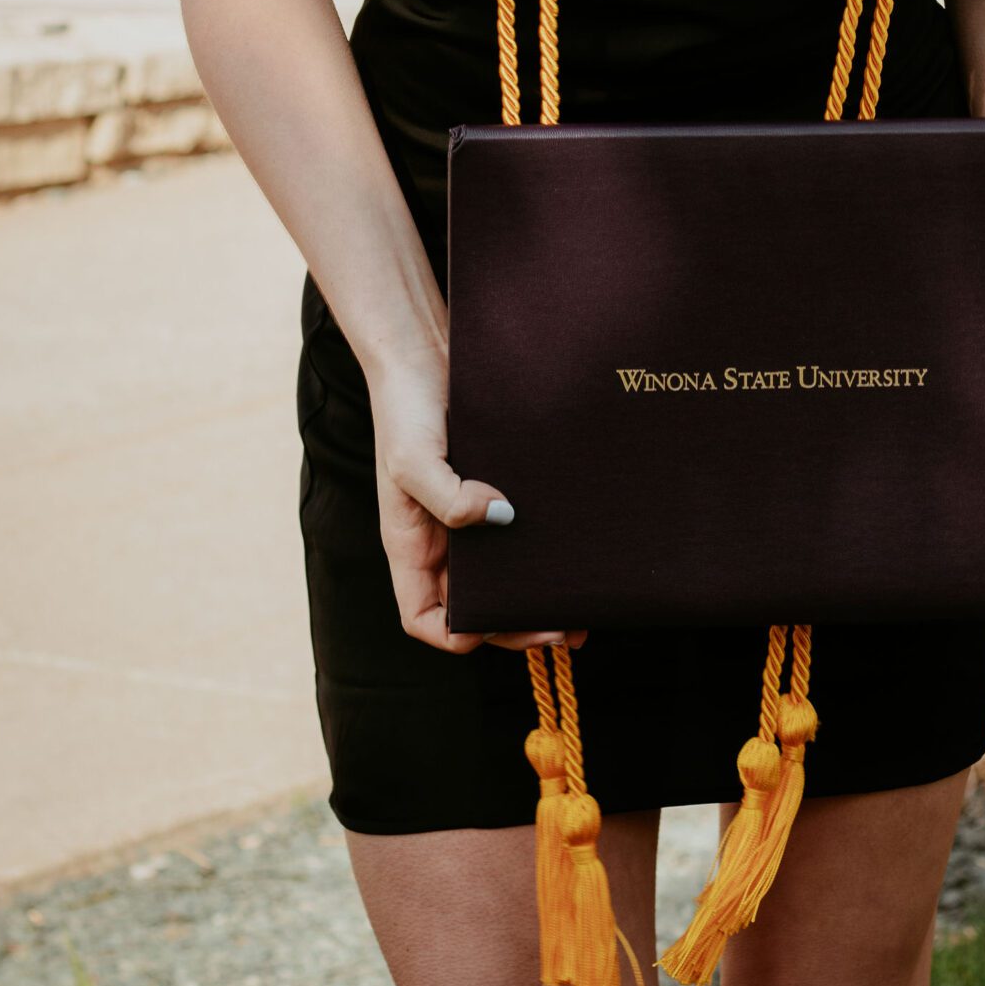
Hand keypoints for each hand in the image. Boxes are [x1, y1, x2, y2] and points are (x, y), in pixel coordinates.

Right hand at [365, 347, 586, 657]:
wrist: (423, 351)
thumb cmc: (404, 407)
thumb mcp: (413, 457)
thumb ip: (447, 496)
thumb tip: (500, 518)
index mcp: (410, 545)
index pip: (423, 616)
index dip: (454, 634)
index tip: (493, 629)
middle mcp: (439, 540)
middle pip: (475, 606)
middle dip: (516, 624)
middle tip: (564, 627)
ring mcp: (468, 517)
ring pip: (502, 575)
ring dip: (536, 593)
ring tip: (580, 602)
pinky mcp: (495, 489)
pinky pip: (519, 533)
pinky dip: (543, 551)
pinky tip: (574, 551)